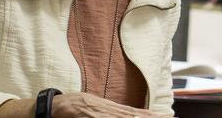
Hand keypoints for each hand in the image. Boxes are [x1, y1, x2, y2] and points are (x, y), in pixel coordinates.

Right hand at [51, 92, 169, 117]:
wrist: (54, 106)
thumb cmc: (72, 107)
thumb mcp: (94, 106)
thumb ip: (109, 111)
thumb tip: (127, 114)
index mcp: (108, 107)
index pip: (134, 112)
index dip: (152, 114)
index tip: (167, 115)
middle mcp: (107, 110)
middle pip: (134, 115)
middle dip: (153, 117)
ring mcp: (100, 115)